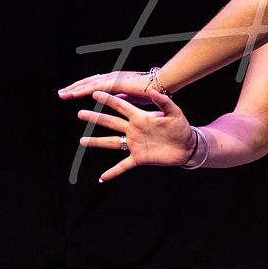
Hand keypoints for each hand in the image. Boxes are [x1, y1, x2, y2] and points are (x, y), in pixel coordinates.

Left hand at [58, 71, 161, 105]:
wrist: (164, 86)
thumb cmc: (153, 92)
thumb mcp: (134, 97)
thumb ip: (124, 97)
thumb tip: (117, 100)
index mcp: (117, 82)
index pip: (96, 85)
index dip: (84, 88)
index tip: (73, 94)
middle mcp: (113, 78)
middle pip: (89, 82)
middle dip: (75, 88)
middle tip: (62, 94)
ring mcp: (114, 79)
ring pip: (89, 84)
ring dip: (75, 89)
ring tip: (63, 95)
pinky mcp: (116, 83)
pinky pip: (96, 87)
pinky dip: (84, 90)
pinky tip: (74, 94)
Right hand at [76, 90, 194, 181]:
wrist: (187, 146)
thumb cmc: (182, 127)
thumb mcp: (174, 113)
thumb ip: (163, 102)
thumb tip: (152, 91)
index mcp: (140, 117)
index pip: (121, 106)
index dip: (108, 100)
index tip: (94, 93)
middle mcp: (134, 130)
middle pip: (111, 123)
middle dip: (95, 118)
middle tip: (80, 114)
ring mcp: (134, 144)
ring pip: (111, 143)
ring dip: (97, 142)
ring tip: (82, 141)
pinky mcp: (139, 158)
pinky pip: (122, 166)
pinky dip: (112, 172)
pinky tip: (101, 178)